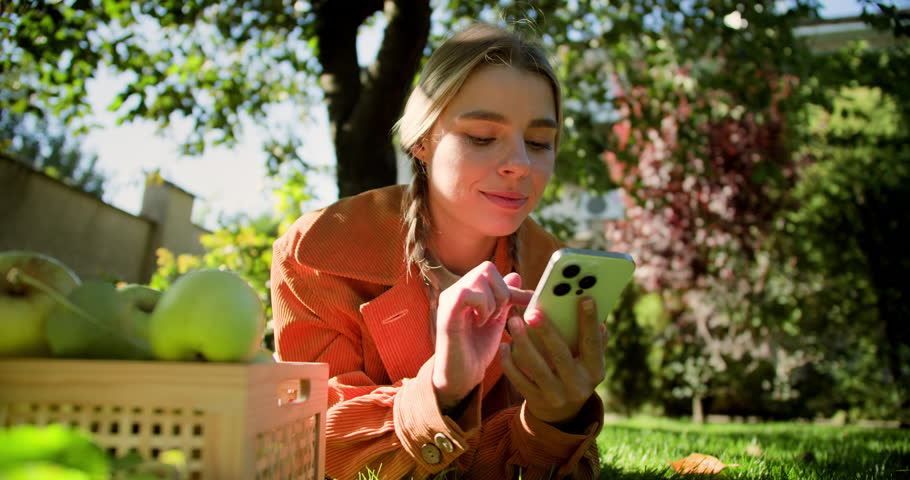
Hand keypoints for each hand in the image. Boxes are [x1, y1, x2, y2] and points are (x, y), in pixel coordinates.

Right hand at [432, 262, 531, 409]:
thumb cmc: (478, 349)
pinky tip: (479, 322)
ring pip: (480, 277)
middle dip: (502, 291)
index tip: (529, 301)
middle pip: (487, 268)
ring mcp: (449, 299)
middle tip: (498, 314)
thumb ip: (505, 298)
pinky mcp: (447, 312)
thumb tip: (516, 275)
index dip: (511, 287)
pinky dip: (482, 306)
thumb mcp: (498, 319)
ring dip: (493, 301)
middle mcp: (455, 290)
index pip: (491, 271)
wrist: (463, 376)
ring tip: (486, 320)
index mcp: (466, 290)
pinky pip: (467, 292)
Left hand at [500, 296, 605, 425]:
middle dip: (546, 331)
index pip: (593, 343)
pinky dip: (510, 363)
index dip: (590, 321)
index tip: (584, 298)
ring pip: (537, 367)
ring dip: (523, 343)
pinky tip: (505, 346)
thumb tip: (598, 318)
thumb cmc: (575, 373)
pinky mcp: (537, 401)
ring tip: (514, 321)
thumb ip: (593, 340)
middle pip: (561, 355)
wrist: (561, 413)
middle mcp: (579, 386)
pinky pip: (520, 380)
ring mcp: (557, 396)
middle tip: (532, 312)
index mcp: (595, 371)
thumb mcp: (588, 361)